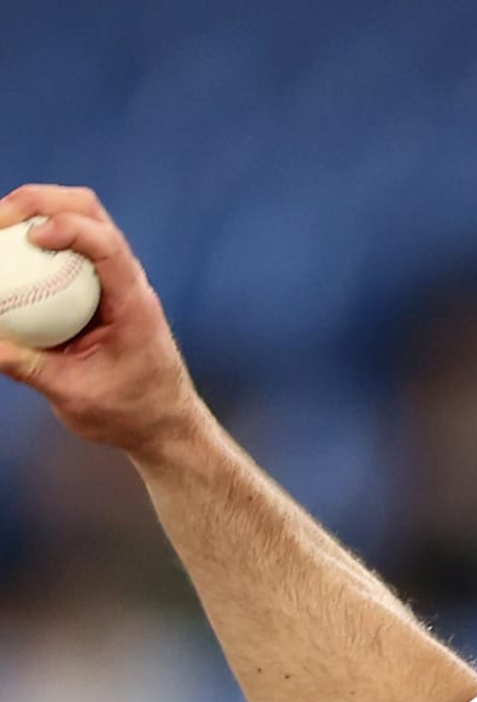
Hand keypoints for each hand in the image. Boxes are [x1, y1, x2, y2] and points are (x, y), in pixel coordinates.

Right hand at [0, 184, 204, 459]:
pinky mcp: (99, 290)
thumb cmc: (130, 415)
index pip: (108, 246)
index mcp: (134, 306)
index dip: (69, 228)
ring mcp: (114, 283)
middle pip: (89, 212)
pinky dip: (36, 241)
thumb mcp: (76, 397)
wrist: (164, 427)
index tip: (30, 237)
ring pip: (79, 222)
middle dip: (40, 202)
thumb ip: (28, 368)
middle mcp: (128, 283)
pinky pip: (68, 251)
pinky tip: (7, 254)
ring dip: (35, 213)